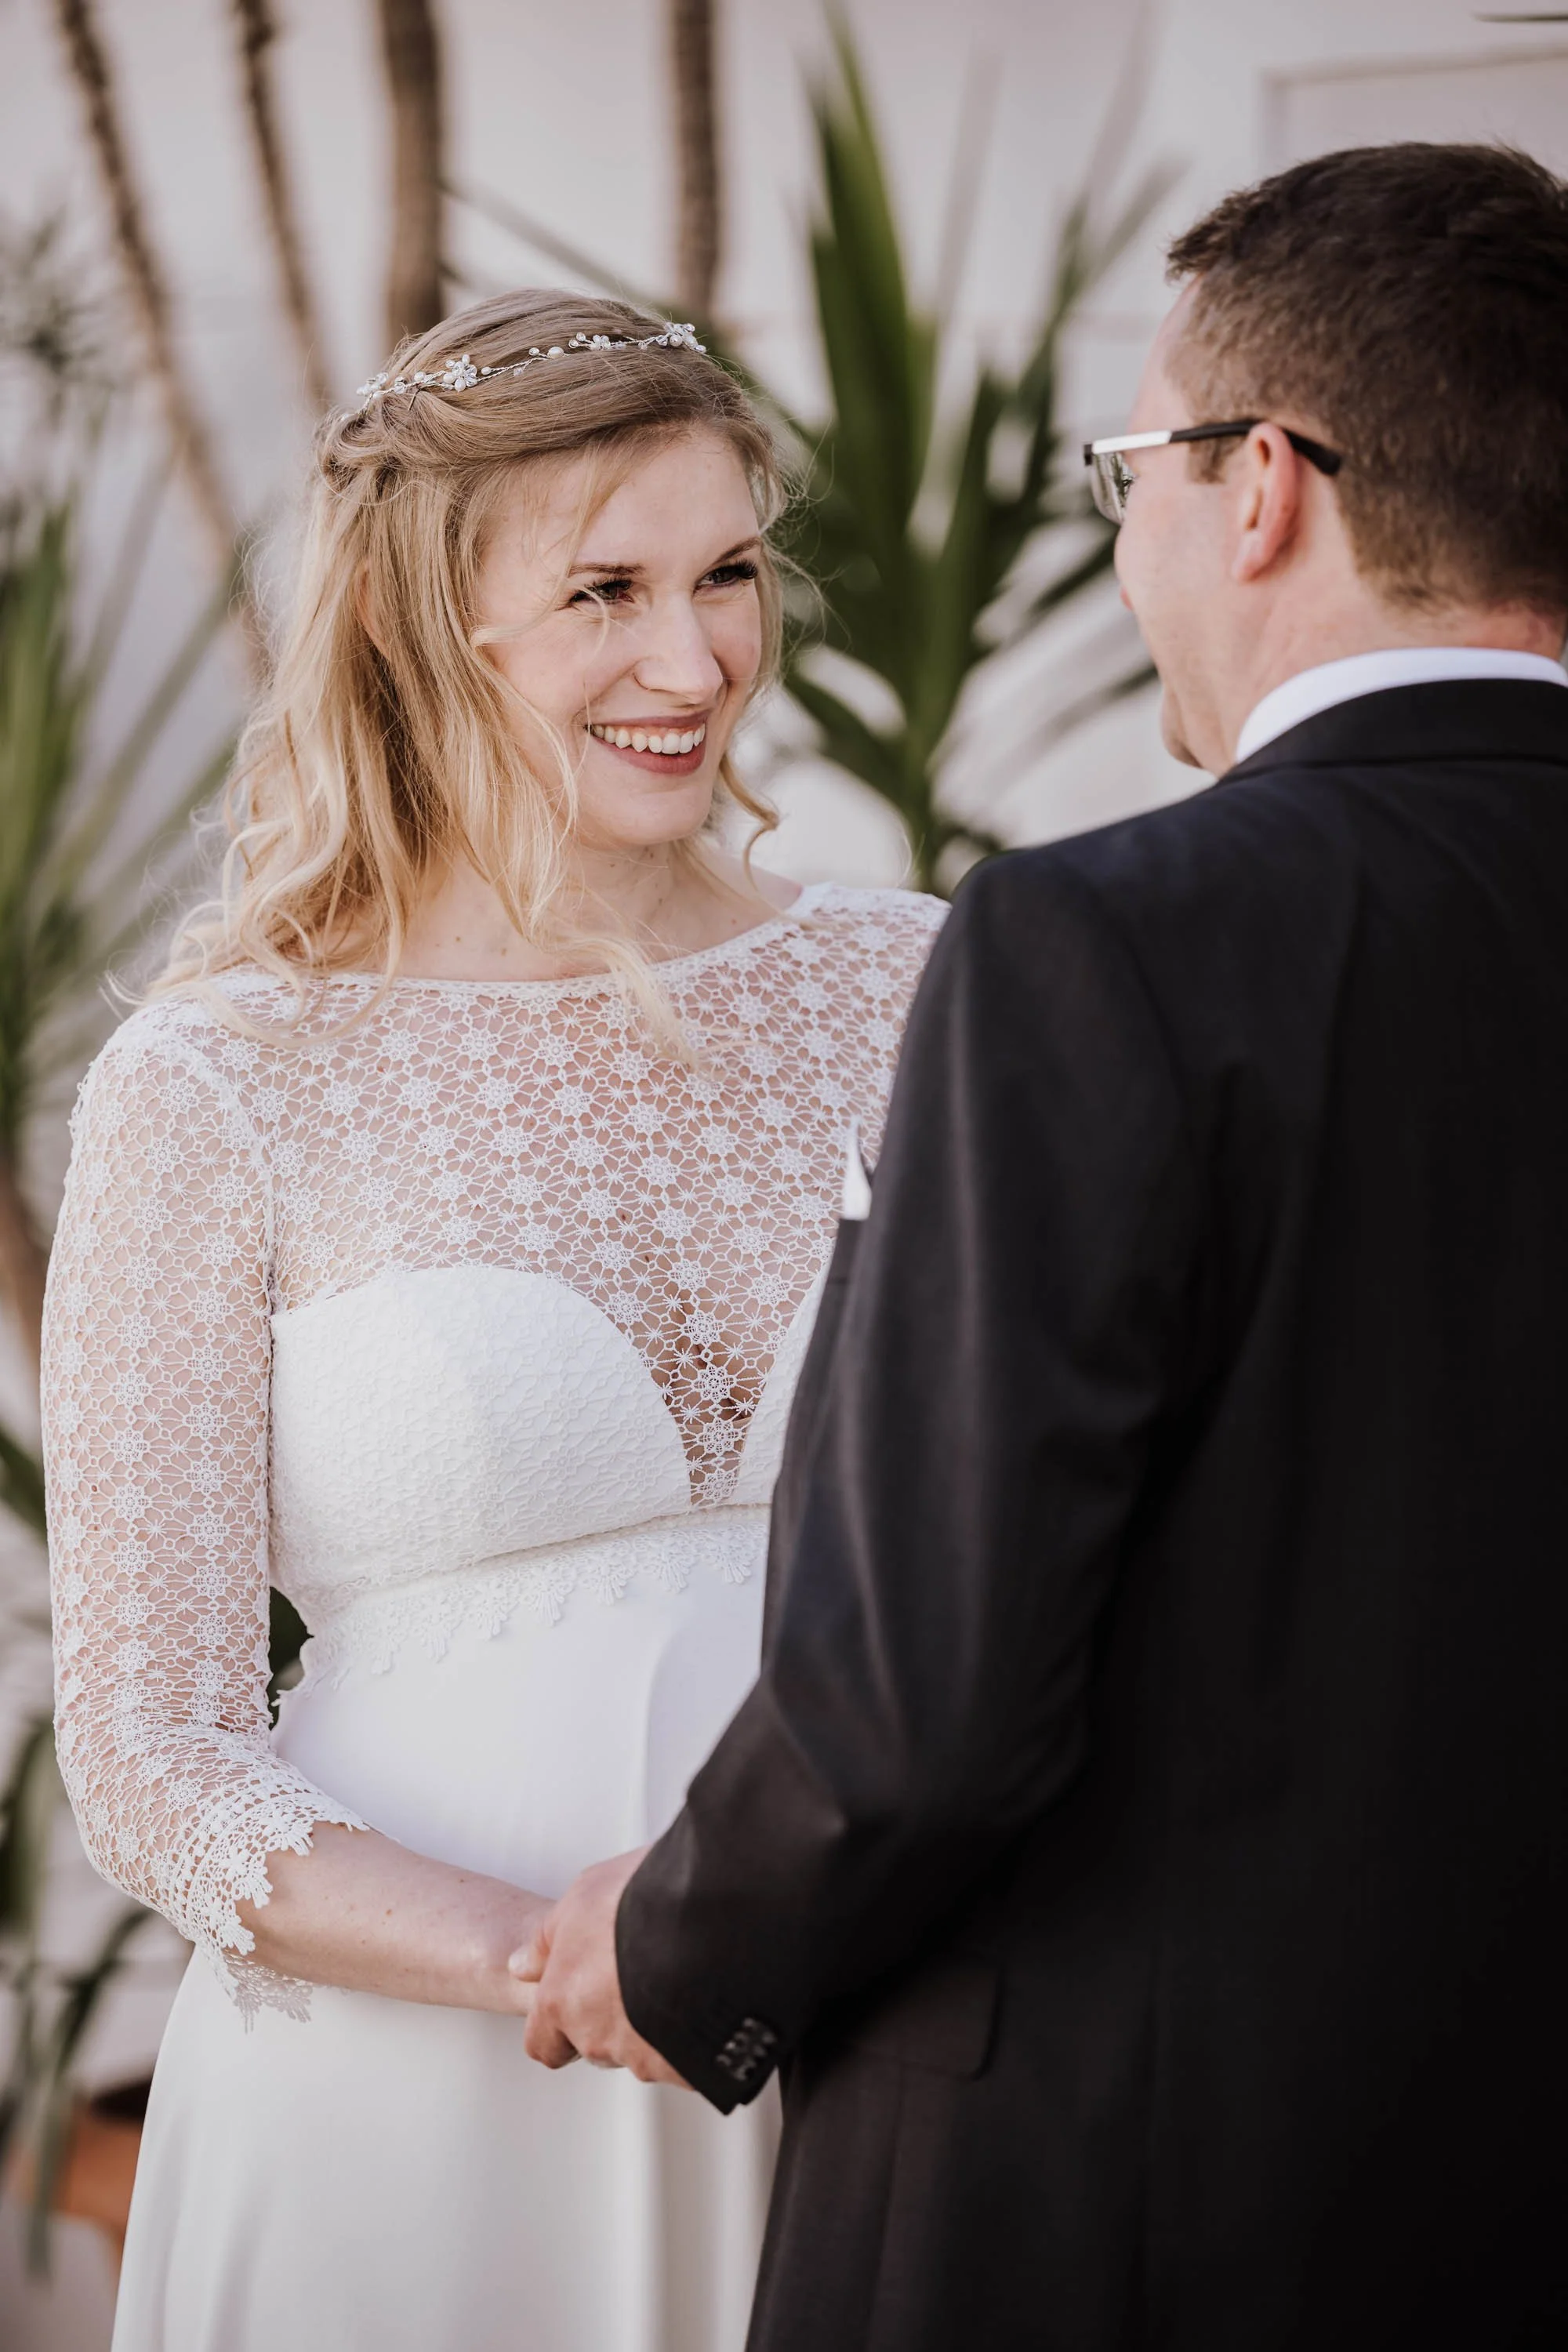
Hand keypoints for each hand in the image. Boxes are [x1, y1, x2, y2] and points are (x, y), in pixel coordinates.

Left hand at [509, 1848, 689, 2086]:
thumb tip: (521, 1966)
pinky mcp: (686, 2066)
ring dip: (653, 2024)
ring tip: (678, 1974)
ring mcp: (643, 2056)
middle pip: (597, 2043)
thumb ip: (547, 1940)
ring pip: (642, 2049)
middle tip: (639, 1971)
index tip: (578, 2003)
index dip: (559, 2026)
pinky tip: (704, 1995)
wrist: (706, 1913)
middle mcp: (597, 2038)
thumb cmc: (640, 1899)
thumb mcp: (580, 1898)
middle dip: (613, 2016)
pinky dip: (690, 2038)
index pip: (544, 2044)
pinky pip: (683, 2059)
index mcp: (562, 2001)